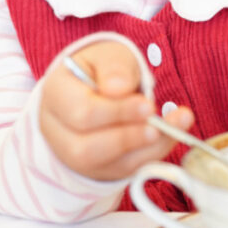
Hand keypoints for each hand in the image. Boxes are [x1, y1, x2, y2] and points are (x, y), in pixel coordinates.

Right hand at [39, 40, 193, 180]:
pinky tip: (171, 135)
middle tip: (157, 123)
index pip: (81, 112)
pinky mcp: (98, 169)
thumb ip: (114, 67)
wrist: (98, 89)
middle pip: (85, 148)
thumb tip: (118, 87)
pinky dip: (151, 155)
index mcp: (55, 94)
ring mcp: (74, 156)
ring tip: (168, 129)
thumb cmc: (103, 71)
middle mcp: (57, 131)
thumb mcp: (108, 56)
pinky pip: (124, 171)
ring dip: (142, 150)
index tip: (147, 105)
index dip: (116, 112)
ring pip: (104, 166)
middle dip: (127, 137)